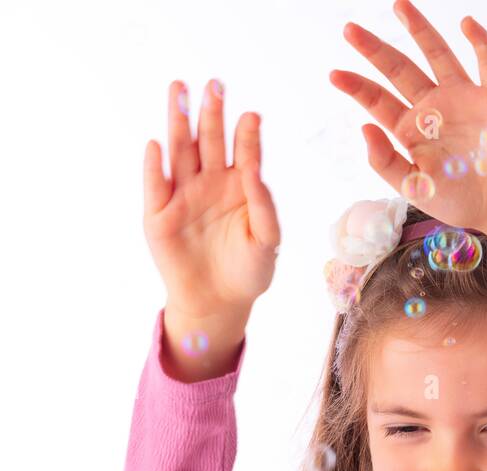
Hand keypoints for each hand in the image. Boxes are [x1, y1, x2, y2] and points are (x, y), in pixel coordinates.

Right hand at [143, 79, 281, 317]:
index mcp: (240, 187)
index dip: (247, 135)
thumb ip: (264, 206)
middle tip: (215, 84)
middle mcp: (210, 183)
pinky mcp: (159, 214)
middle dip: (211, 113)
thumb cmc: (249, 273)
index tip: (252, 116)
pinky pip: (155, 185)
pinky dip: (154, 166)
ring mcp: (183, 195)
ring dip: (179, 122)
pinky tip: (157, 145)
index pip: (244, 152)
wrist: (219, 305)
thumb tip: (254, 170)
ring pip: (181, 152)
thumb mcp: (267, 242)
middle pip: (210, 140)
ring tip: (179, 90)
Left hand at [329, 0, 486, 244]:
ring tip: (398, 5)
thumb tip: (364, 127)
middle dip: (375, 49)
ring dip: (419, 29)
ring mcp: (463, 98)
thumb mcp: (415, 189)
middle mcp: (434, 108)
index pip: (378, 101)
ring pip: (437, 54)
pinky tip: (465, 24)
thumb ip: (386, 162)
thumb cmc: (461, 202)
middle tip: (349, 29)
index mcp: (411, 131)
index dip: (357, 87)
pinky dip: (479, 41)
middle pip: (399, 70)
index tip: (334, 75)